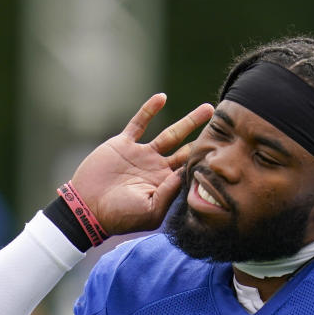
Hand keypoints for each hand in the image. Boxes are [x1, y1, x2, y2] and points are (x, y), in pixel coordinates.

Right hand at [71, 94, 213, 234]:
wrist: (87, 208)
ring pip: (171, 134)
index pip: (190, 170)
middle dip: (206, 140)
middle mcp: (157, 168)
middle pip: (188, 150)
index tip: (227, 150)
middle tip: (226, 126)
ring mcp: (141, 155)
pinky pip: (139, 123)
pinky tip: (162, 98)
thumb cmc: (118, 216)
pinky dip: (149, 110)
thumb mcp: (148, 212)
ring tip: (208, 108)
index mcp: (165, 185)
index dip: (207, 162)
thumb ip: (168, 194)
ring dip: (189, 121)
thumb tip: (184, 175)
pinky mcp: (124, 144)